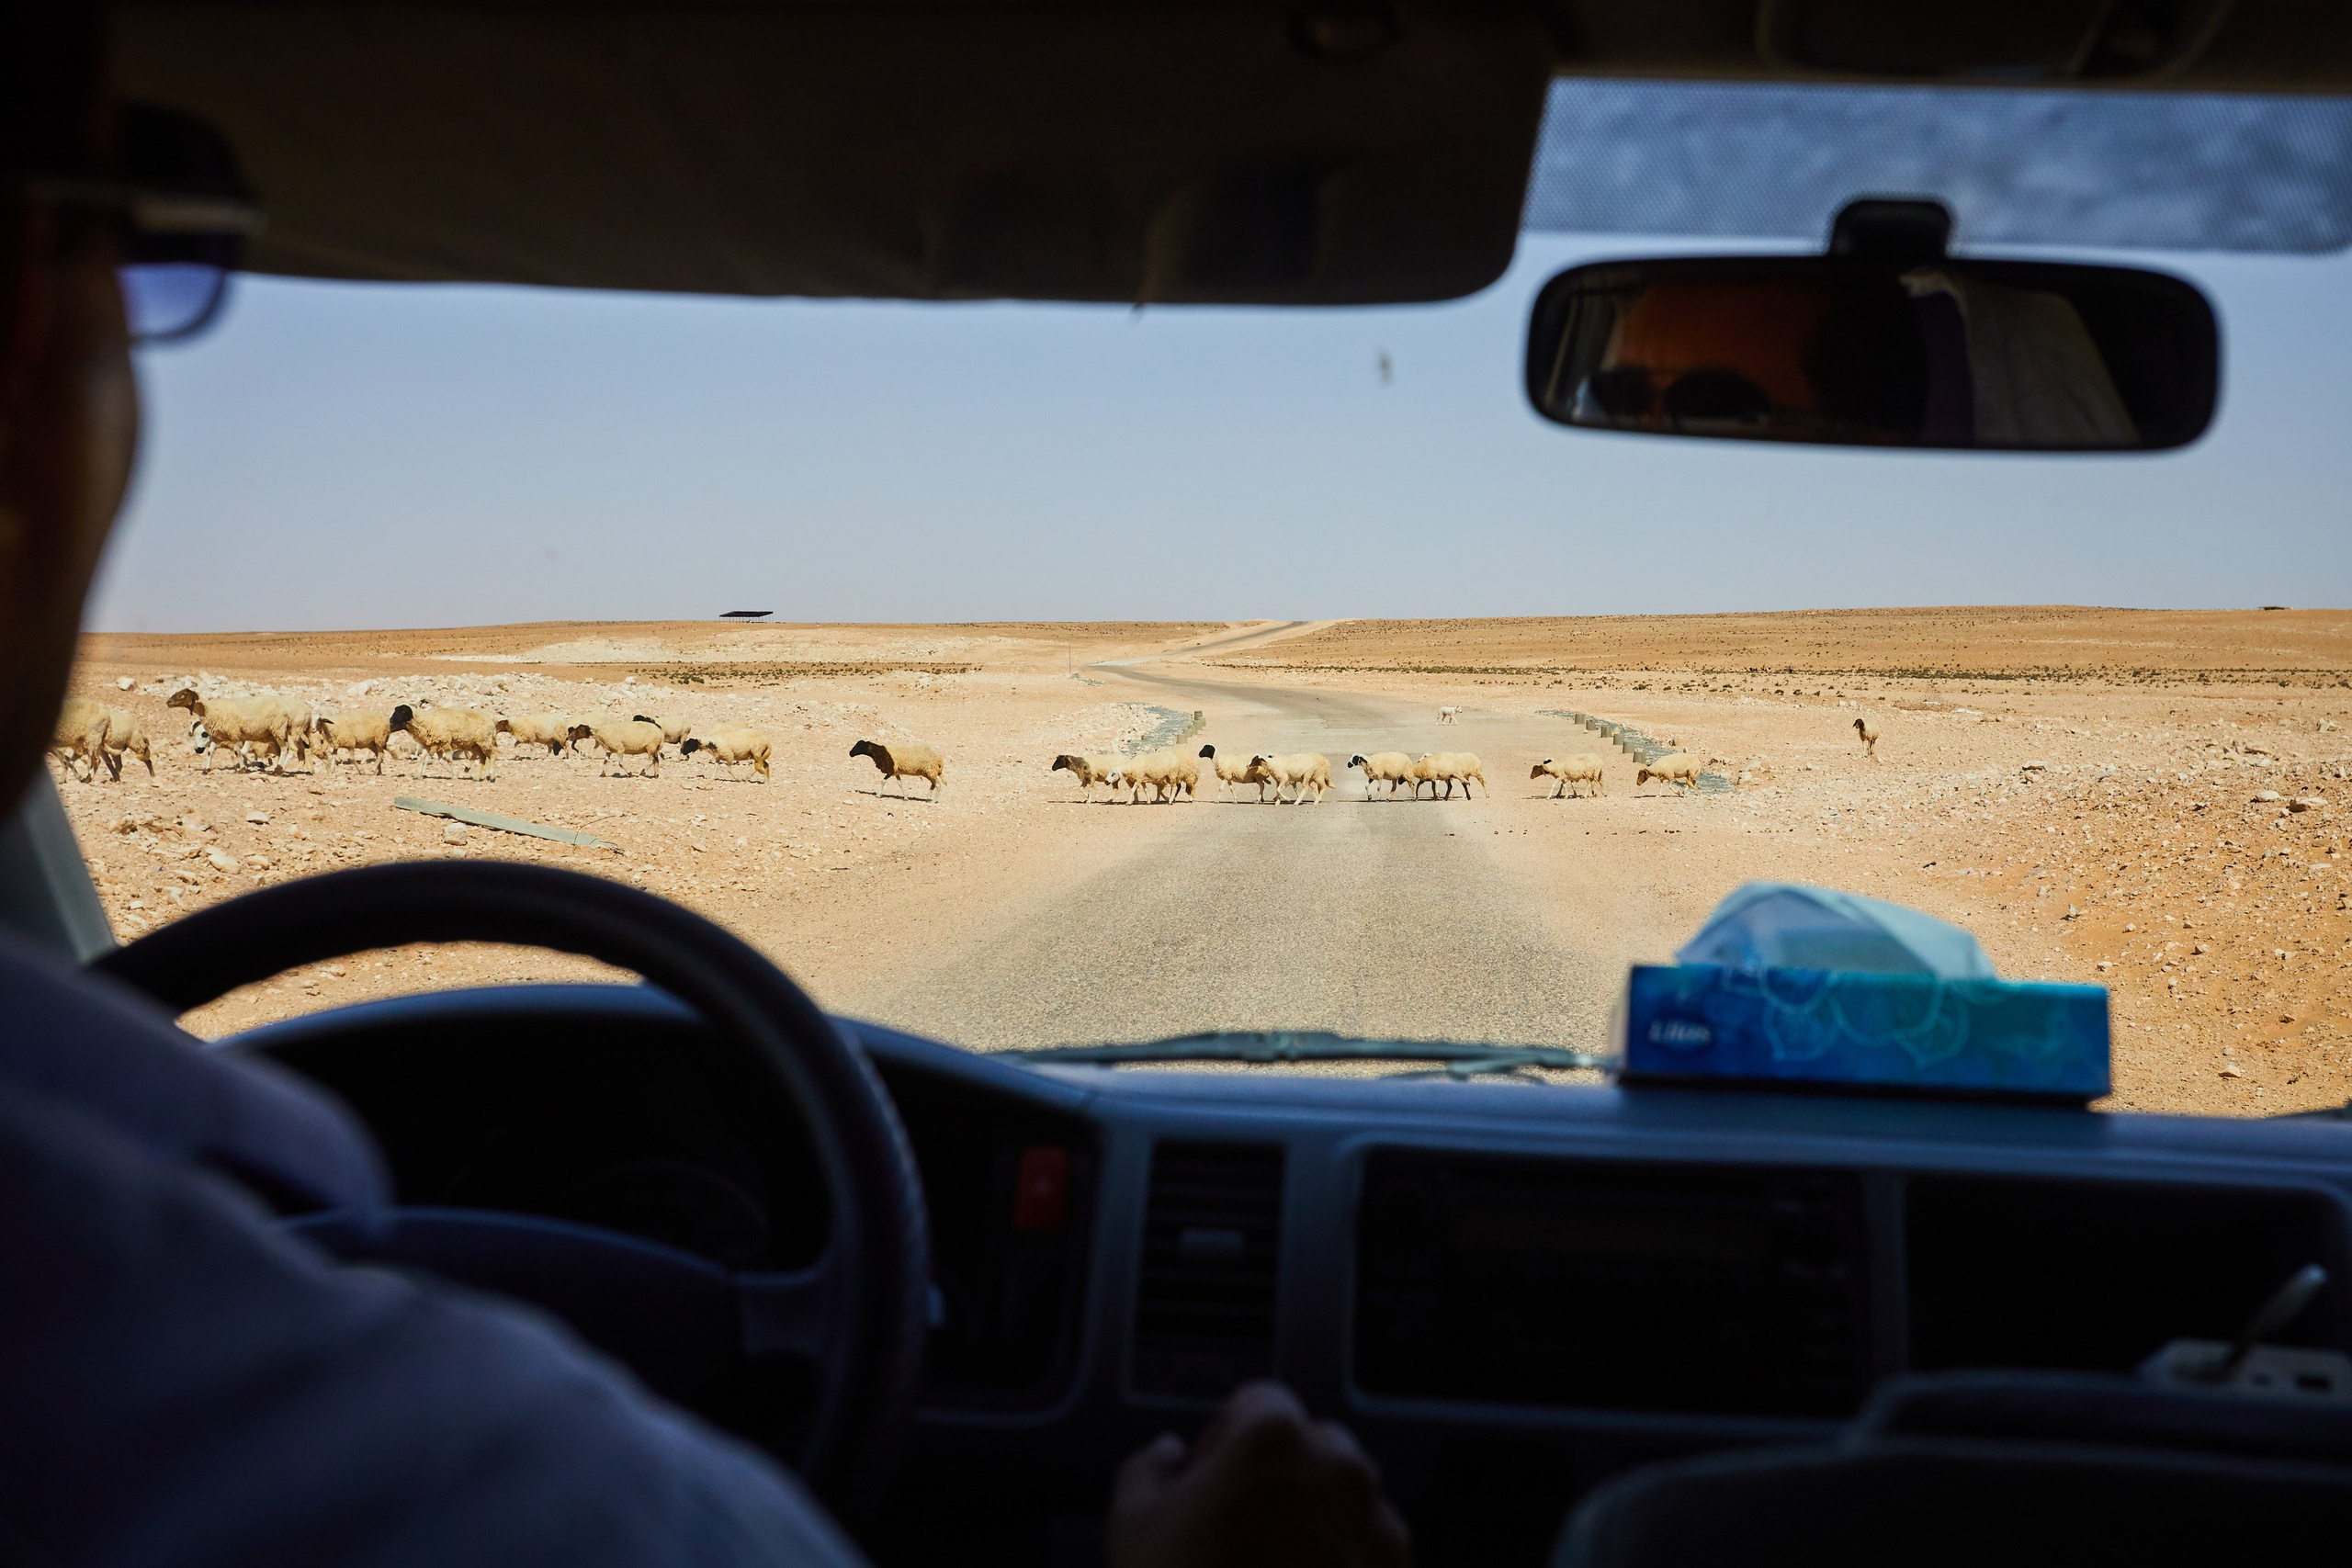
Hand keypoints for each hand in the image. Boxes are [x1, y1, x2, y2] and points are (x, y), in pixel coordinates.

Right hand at [1107, 1380, 1410, 1567]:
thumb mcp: (1132, 1524)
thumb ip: (1149, 1467)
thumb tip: (1167, 1456)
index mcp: (1275, 1439)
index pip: (1257, 1402)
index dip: (1224, 1443)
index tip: (1208, 1485)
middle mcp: (1341, 1472)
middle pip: (1311, 1447)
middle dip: (1279, 1479)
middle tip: (1235, 1535)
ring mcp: (1379, 1531)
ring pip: (1347, 1502)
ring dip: (1316, 1522)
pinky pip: (1369, 1554)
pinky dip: (1344, 1567)